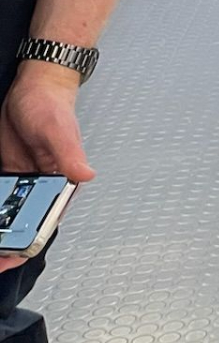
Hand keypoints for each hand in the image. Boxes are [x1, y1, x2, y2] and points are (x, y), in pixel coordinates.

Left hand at [0, 63, 93, 272]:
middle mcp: (45, 184)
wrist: (34, 88)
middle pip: (26, 221)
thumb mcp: (58, 131)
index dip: (31, 240)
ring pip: (9, 213)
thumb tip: (86, 175)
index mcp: (63, 179)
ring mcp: (25, 180)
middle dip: (9, 241)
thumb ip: (71, 154)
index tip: (14, 254)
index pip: (48, 218)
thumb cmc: (52, 105)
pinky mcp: (9, 173)